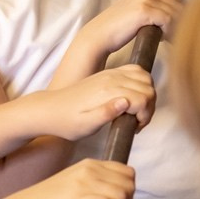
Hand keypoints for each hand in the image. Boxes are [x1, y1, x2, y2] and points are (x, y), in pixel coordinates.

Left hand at [30, 64, 156, 140]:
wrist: (50, 110)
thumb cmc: (67, 122)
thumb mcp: (85, 126)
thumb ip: (106, 114)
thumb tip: (126, 102)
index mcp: (107, 92)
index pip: (144, 98)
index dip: (146, 115)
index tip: (136, 127)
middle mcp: (111, 79)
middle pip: (148, 87)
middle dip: (149, 106)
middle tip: (137, 122)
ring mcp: (111, 74)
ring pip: (145, 76)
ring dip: (147, 94)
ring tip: (136, 112)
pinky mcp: (109, 74)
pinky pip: (135, 71)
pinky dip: (141, 83)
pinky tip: (132, 99)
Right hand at [86, 0, 182, 57]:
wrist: (100, 34)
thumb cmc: (118, 24)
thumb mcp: (135, 5)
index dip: (178, 11)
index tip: (171, 25)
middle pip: (179, 3)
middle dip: (179, 19)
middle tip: (171, 33)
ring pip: (176, 12)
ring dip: (175, 27)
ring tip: (167, 37)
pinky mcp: (145, 10)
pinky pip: (168, 20)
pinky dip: (169, 31)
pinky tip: (161, 38)